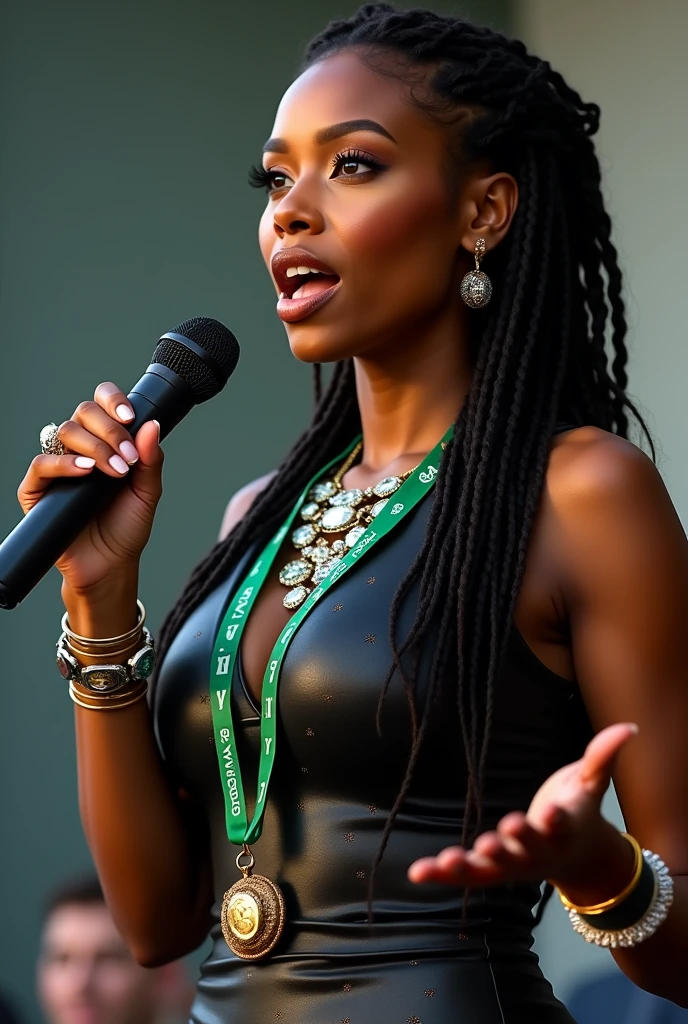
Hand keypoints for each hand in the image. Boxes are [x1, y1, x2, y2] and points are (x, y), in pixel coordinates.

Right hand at [17, 383, 163, 593]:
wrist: (110, 565)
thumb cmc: (126, 527)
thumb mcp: (147, 492)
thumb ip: (151, 459)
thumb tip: (152, 425)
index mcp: (105, 442)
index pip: (101, 404)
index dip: (113, 401)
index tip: (131, 418)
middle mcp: (79, 448)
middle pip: (84, 413)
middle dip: (110, 430)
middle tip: (129, 458)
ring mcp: (57, 467)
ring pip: (66, 432)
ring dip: (95, 448)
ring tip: (116, 472)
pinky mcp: (37, 489)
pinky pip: (42, 464)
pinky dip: (65, 463)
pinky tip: (86, 471)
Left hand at [408, 722, 637, 890]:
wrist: (578, 857)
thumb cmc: (579, 811)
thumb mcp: (590, 783)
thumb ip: (603, 756)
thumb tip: (627, 728)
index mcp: (563, 830)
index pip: (561, 826)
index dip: (555, 820)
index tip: (549, 811)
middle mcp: (538, 853)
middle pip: (527, 851)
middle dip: (514, 843)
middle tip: (499, 835)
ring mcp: (514, 865)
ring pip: (492, 870)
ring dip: (471, 865)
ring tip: (450, 859)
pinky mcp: (491, 869)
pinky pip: (466, 874)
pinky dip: (442, 874)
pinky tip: (417, 872)